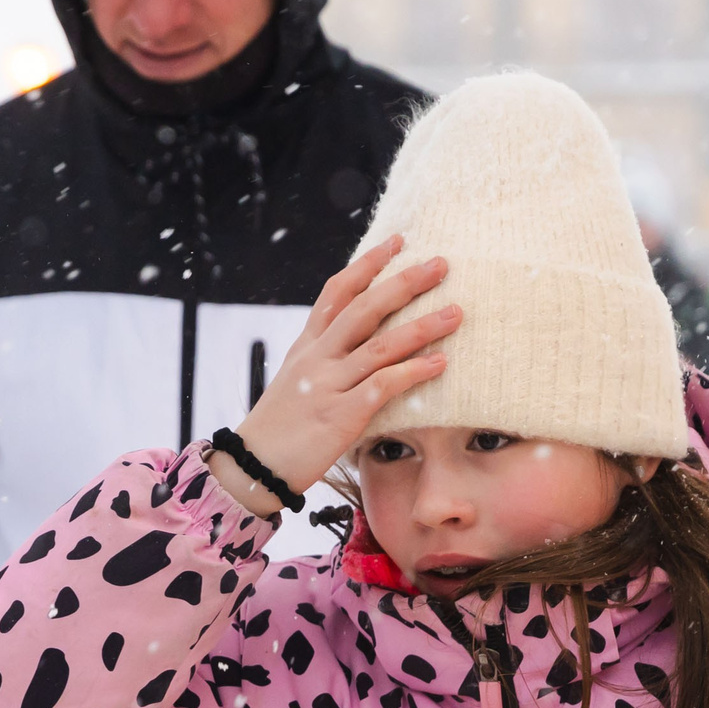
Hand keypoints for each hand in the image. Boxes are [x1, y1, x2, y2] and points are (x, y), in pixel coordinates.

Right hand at [213, 233, 459, 515]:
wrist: (252, 466)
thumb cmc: (278, 427)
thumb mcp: (295, 380)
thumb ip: (323, 357)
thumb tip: (359, 341)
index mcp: (307, 345)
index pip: (338, 291)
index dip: (369, 264)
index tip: (399, 241)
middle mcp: (317, 357)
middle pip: (365, 308)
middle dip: (405, 283)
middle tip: (441, 265)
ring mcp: (328, 384)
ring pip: (380, 345)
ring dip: (423, 327)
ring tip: (456, 313)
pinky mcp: (340, 415)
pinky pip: (382, 386)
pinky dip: (413, 372)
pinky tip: (440, 363)